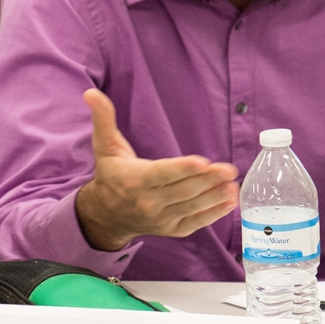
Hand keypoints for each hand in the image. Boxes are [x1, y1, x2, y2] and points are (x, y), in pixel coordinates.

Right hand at [74, 88, 239, 250]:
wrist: (106, 214)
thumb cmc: (111, 174)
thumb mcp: (104, 145)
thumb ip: (103, 118)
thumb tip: (91, 93)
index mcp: (133, 179)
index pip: (161, 174)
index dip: (182, 169)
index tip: (203, 162)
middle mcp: (147, 202)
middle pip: (182, 191)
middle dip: (207, 181)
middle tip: (229, 170)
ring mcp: (160, 218)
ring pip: (191, 207)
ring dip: (215, 197)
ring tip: (233, 185)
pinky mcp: (172, 229)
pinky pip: (195, 222)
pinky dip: (214, 214)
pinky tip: (230, 202)